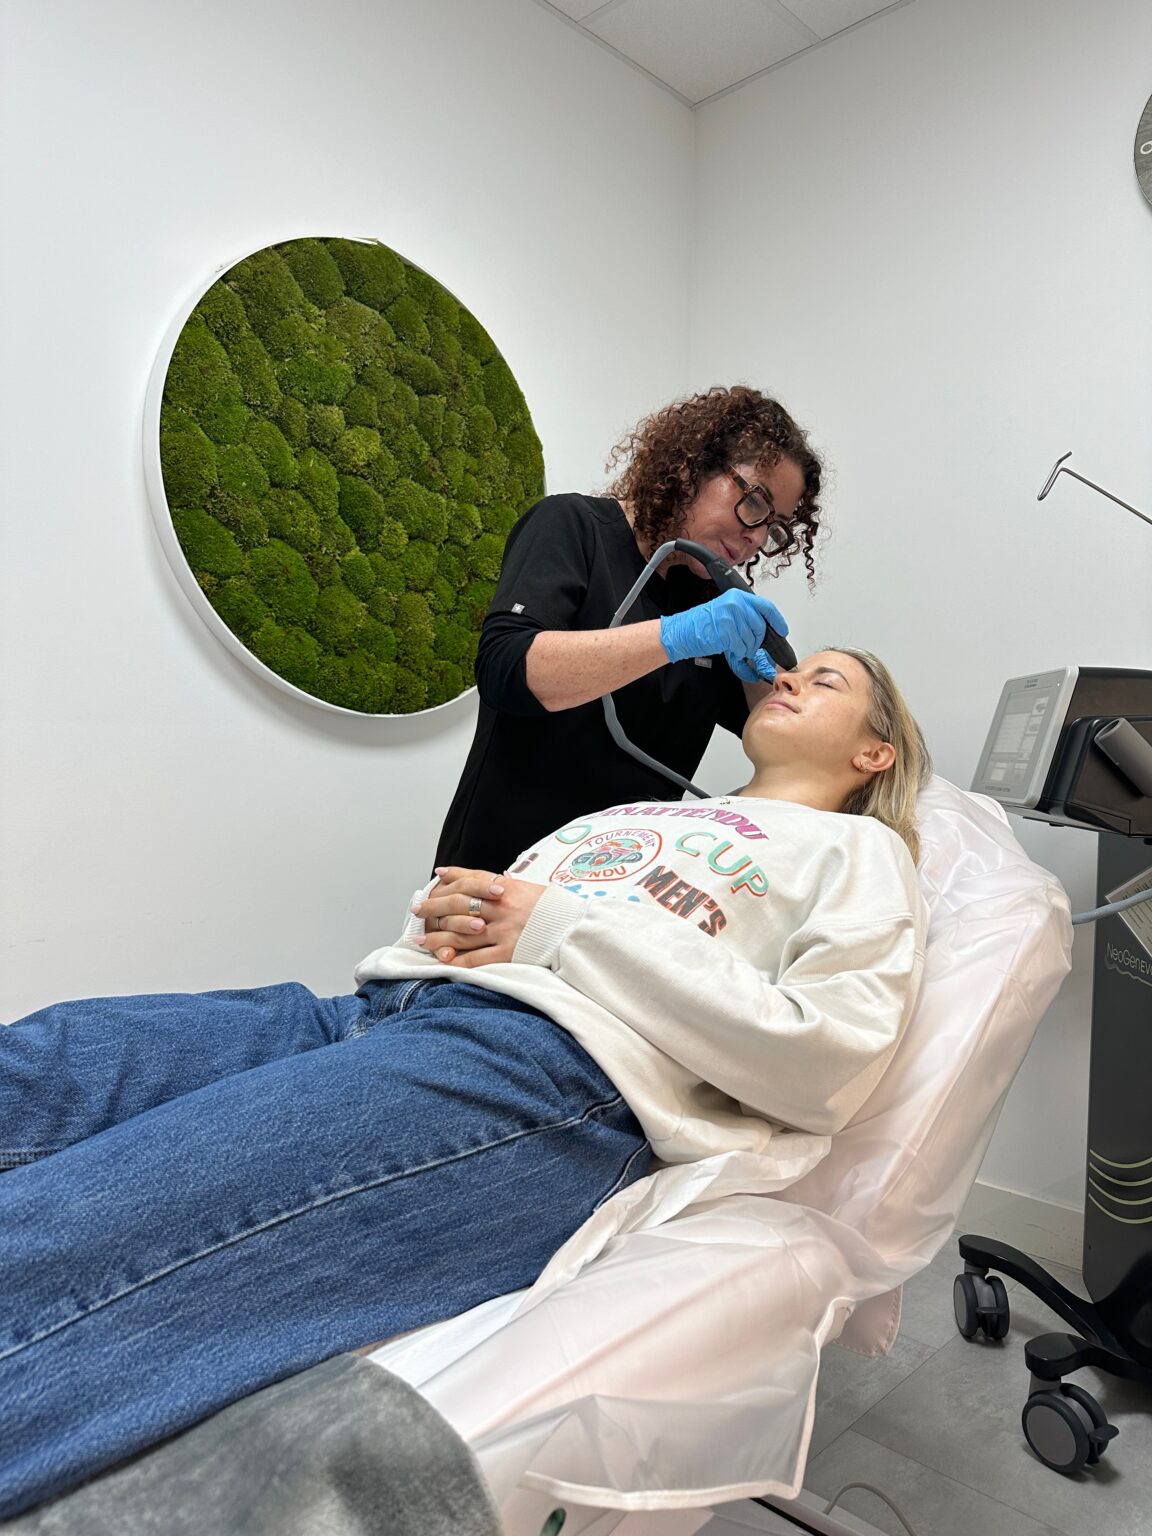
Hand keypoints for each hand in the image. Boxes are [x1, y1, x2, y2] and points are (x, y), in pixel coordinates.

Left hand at [411, 867, 543, 967]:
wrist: (574, 929)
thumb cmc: (549, 908)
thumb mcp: (524, 886)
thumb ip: (495, 881)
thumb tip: (469, 876)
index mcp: (505, 888)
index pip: (466, 883)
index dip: (444, 887)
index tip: (427, 890)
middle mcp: (500, 907)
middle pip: (457, 907)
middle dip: (433, 909)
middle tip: (416, 912)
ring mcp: (503, 931)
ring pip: (461, 934)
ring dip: (437, 938)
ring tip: (421, 940)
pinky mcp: (508, 953)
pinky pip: (476, 959)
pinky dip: (458, 961)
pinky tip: (444, 961)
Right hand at [659, 589, 786, 682]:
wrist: (682, 631)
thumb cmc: (702, 624)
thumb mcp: (727, 612)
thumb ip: (746, 616)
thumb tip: (766, 628)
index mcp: (738, 596)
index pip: (766, 607)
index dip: (777, 621)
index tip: (782, 630)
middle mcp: (735, 604)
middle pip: (760, 627)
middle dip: (757, 641)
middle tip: (748, 644)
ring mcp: (730, 617)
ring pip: (752, 639)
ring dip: (746, 648)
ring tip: (734, 644)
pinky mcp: (725, 631)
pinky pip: (741, 646)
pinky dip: (738, 651)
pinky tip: (729, 647)